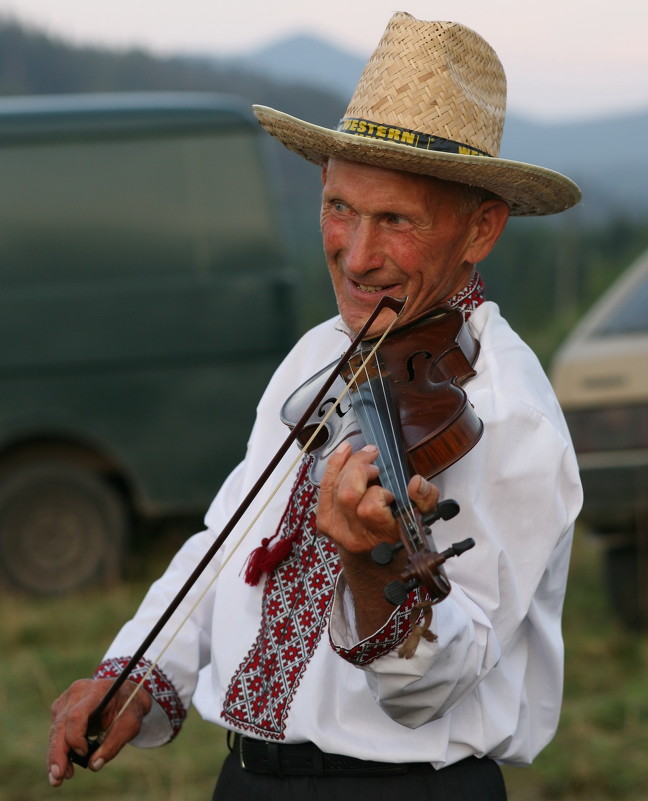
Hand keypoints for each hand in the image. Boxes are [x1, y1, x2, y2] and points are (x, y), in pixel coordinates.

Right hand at [47, 678, 151, 786]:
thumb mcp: (130, 724)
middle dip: (58, 752)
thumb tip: (94, 765)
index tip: (83, 753)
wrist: (125, 693)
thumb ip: (113, 744)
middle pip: (61, 724)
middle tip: (58, 776)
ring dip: (56, 755)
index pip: (76, 715)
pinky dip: (58, 749)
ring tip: (60, 777)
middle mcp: (77, 692)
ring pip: (56, 730)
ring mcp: (67, 698)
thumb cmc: (129, 707)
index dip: (76, 737)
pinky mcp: (61, 707)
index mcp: (96, 691)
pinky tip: (61, 765)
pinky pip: (56, 731)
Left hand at [317, 441, 439, 552]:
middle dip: (360, 470)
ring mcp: (335, 528)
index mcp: (381, 535)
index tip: (390, 492)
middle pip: (347, 493)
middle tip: (375, 466)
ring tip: (366, 455)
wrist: (373, 559)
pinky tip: (346, 451)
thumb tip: (415, 483)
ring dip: (350, 463)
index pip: (370, 509)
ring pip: (334, 486)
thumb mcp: (421, 517)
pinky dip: (334, 464)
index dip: (379, 493)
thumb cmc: (398, 533)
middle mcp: (355, 534)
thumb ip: (426, 498)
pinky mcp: (324, 519)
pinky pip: (324, 485)